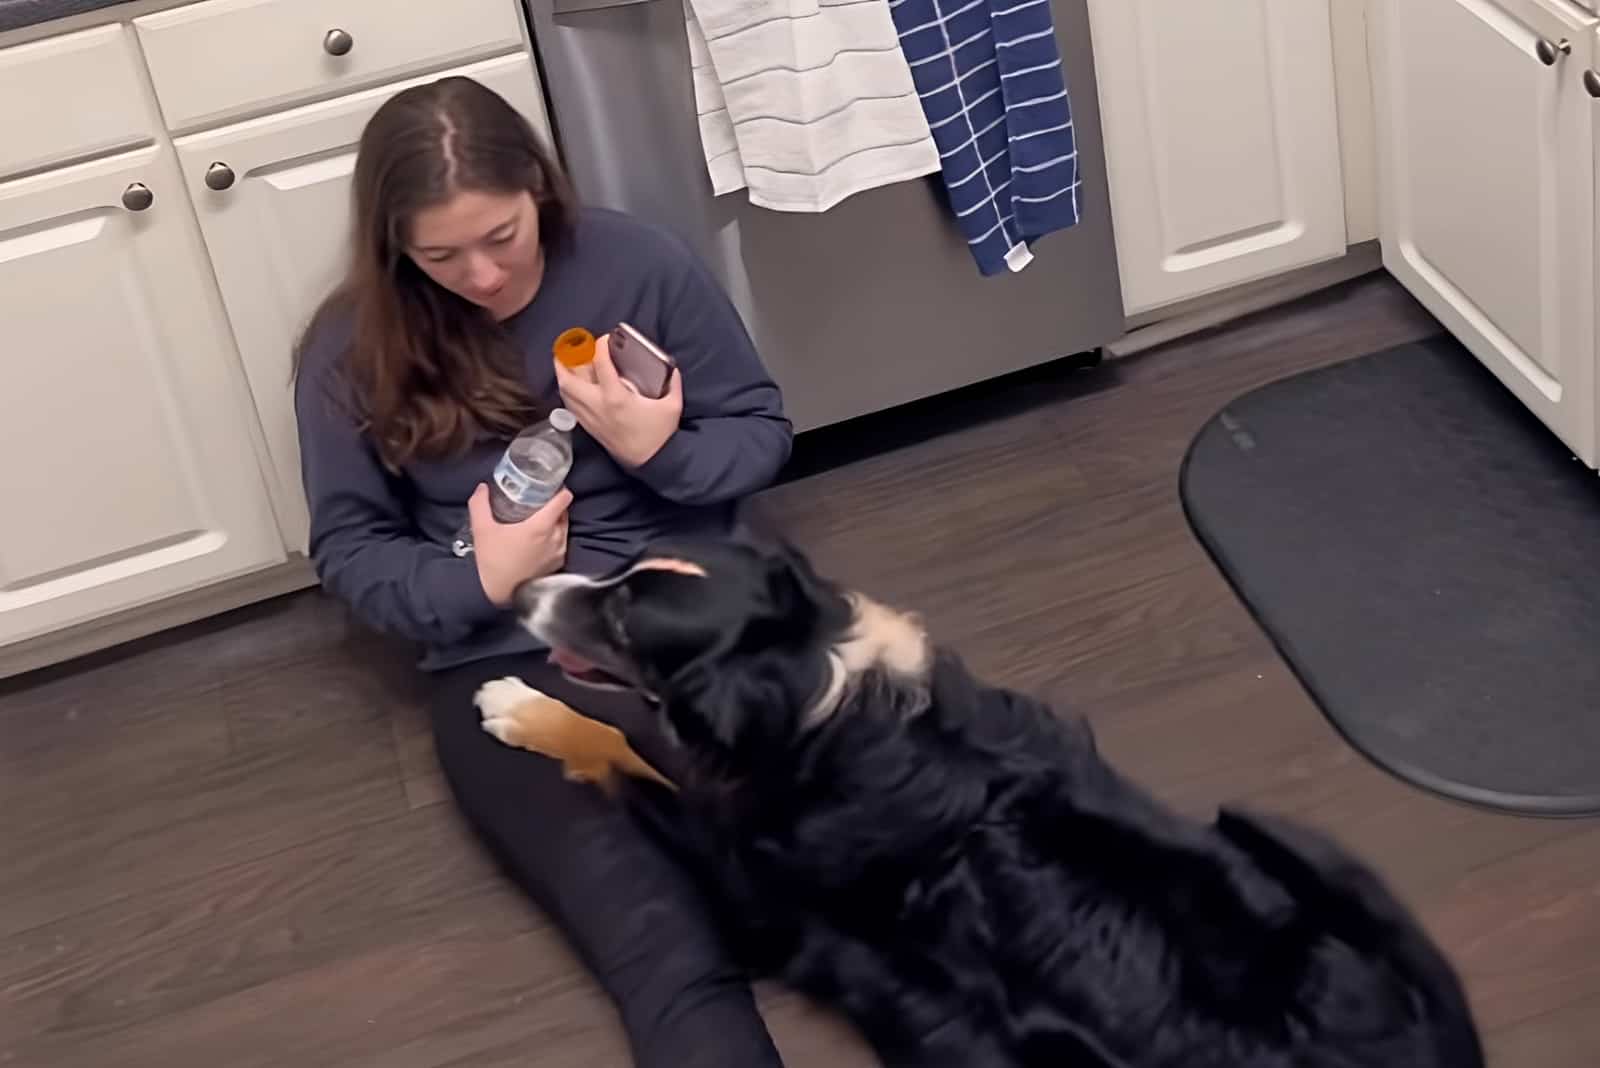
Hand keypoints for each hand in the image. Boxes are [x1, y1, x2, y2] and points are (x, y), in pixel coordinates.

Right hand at [469, 484, 571, 606]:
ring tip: (538, 519)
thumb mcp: (482, 530)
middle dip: (554, 504)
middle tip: (538, 501)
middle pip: (564, 512)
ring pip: (564, 528)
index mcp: (542, 526)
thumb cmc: (493, 561)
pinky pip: (562, 544)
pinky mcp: (559, 565)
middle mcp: (556, 538)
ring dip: (555, 521)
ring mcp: (560, 553)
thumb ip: (480, 504)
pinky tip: (539, 540)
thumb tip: (483, 488)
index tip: (548, 486)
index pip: (564, 498)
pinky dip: (555, 538)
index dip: (558, 489)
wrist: (501, 595)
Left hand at [555, 333, 682, 467]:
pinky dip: (566, 391)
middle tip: (568, 346)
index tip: (606, 339)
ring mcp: (590, 417)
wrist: (651, 462)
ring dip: (562, 374)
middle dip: (565, 359)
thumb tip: (671, 368)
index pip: (600, 363)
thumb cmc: (660, 434)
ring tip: (563, 361)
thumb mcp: (673, 405)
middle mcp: (597, 406)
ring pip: (565, 392)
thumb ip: (673, 382)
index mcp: (616, 397)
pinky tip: (571, 384)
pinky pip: (569, 405)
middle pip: (568, 379)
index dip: (600, 345)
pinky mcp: (588, 427)